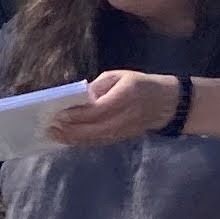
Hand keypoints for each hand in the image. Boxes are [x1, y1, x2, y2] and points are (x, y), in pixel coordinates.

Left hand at [47, 69, 180, 145]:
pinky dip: (83, 142)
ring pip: (97, 138)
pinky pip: (101, 142)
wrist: (168, 103)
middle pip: (96, 128)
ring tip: (54, 135)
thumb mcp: (119, 76)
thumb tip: (76, 98)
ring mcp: (127, 129)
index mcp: (128, 94)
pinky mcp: (124, 137)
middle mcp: (128, 115)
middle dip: (71, 130)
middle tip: (51, 128)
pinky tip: (68, 139)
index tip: (59, 115)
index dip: (78, 115)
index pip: (99, 109)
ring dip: (74, 139)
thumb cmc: (140, 84)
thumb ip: (98, 87)